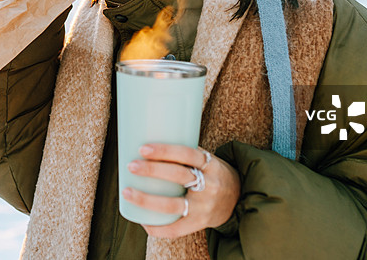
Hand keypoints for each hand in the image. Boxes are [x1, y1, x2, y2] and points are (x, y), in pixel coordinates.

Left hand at [122, 144, 239, 238]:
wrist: (239, 199)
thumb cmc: (214, 174)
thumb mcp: (208, 159)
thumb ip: (185, 154)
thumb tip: (149, 138)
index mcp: (211, 164)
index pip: (188, 154)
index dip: (165, 151)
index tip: (143, 148)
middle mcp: (209, 185)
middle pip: (178, 176)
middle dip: (152, 171)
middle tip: (131, 166)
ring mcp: (204, 207)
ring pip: (173, 205)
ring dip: (146, 200)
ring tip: (127, 192)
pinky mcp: (199, 223)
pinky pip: (176, 229)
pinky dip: (157, 228)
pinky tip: (142, 222)